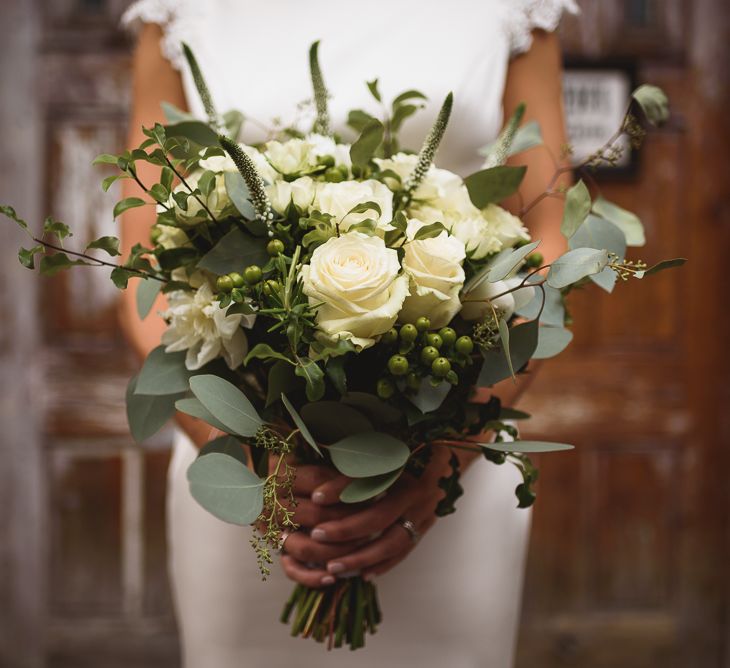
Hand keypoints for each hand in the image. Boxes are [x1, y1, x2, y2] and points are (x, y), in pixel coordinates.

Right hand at [270, 460, 371, 583]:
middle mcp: (272, 504)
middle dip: (348, 521)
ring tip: (362, 545)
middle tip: (375, 521)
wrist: (260, 480)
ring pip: (305, 548)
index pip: (318, 483)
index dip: (347, 489)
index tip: (374, 492)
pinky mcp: (277, 548)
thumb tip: (366, 475)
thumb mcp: (310, 458)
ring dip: (337, 550)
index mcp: (282, 476)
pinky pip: (291, 569)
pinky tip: (332, 578)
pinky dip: (311, 578)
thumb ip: (331, 468)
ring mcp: (273, 530)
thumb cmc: (296, 465)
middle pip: (315, 516)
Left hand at [280, 447, 451, 586]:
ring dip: (362, 557)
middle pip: (379, 518)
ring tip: (333, 567)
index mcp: (407, 468)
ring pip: (393, 542)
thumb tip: (319, 494)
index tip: (315, 498)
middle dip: (346, 530)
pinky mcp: (427, 526)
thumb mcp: (383, 450)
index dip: (340, 489)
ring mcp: (425, 512)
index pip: (368, 482)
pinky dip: (384, 564)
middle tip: (317, 536)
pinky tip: (364, 574)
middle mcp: (417, 493)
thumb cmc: (408, 448)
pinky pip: (405, 551)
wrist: (447, 455)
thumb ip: (354, 468)